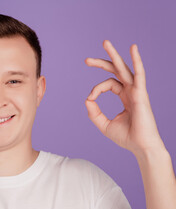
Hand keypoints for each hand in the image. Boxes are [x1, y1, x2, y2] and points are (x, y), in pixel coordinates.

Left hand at [85, 40, 164, 155]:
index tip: (90, 99)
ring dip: (114, 55)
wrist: (141, 147)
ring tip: (105, 43)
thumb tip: (87, 99)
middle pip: (116, 70)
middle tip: (86, 60)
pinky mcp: (141, 94)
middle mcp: (131, 91)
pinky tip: (133, 48)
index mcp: (125, 96)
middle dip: (101, 63)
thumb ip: (94, 113)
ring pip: (125, 68)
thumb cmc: (127, 137)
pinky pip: (139, 74)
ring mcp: (137, 91)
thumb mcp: (104, 124)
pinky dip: (137, 61)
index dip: (96, 89)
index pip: (108, 84)